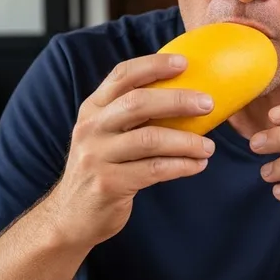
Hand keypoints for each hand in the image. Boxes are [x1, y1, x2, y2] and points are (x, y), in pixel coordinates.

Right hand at [44, 53, 214, 248]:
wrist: (70, 216)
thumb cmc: (101, 170)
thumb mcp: (106, 136)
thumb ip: (131, 116)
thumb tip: (184, 97)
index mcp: (93, 109)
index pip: (122, 76)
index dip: (153, 65)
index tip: (184, 63)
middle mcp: (91, 128)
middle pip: (138, 104)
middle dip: (177, 100)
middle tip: (208, 103)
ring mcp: (97, 156)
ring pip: (150, 139)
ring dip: (186, 141)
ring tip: (209, 146)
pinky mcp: (108, 184)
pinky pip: (154, 170)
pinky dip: (181, 166)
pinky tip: (198, 165)